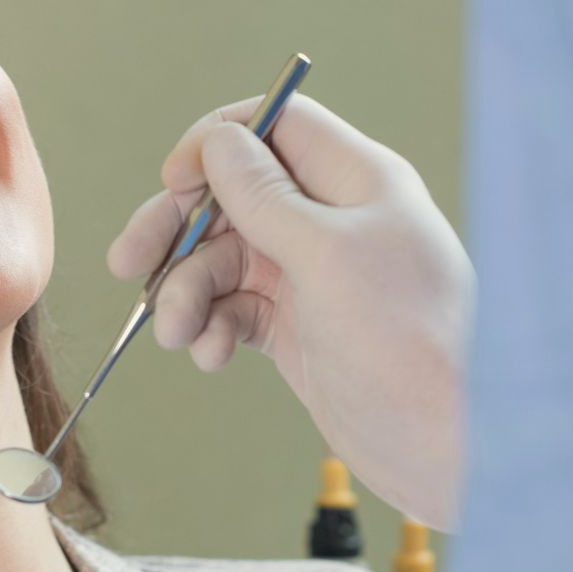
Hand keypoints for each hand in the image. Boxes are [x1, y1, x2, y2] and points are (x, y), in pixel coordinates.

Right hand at [106, 92, 474, 530]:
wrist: (444, 444)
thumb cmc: (407, 340)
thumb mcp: (326, 255)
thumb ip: (264, 196)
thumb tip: (217, 143)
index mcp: (355, 181)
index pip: (274, 127)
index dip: (216, 145)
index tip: (174, 181)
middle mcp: (331, 220)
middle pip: (231, 196)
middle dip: (177, 229)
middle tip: (128, 264)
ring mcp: (312, 275)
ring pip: (222, 260)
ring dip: (187, 292)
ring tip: (178, 335)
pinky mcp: (297, 327)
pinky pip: (232, 309)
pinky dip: (212, 327)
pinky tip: (212, 355)